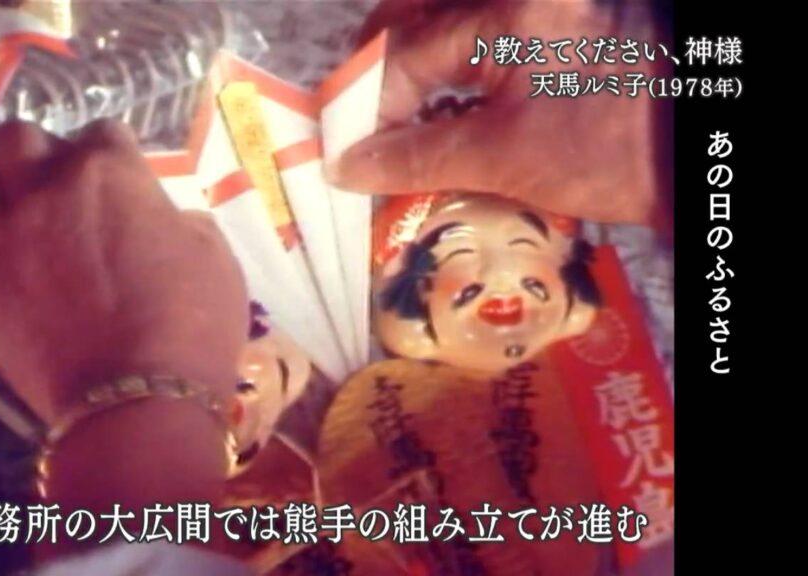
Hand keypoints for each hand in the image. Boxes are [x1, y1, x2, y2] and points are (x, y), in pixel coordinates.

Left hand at [0, 120, 247, 424]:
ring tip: (10, 219)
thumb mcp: (216, 259)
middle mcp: (44, 191)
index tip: (122, 178)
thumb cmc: (192, 325)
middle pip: (19, 138)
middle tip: (58, 187)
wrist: (139, 401)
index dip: (115, 152)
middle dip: (38, 154)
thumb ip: (184, 222)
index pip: (103, 131)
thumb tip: (164, 221)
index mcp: (108, 173)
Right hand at [332, 0, 670, 226]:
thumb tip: (349, 167)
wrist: (692, 158)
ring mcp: (539, 7)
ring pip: (447, 20)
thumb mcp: (506, 158)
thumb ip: (419, 157)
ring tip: (391, 119)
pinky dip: (450, 66)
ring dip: (412, 65)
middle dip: (381, 64)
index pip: (410, 53)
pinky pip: (479, 33)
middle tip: (358, 117)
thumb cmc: (613, 155)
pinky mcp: (551, 23)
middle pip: (420, 12)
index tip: (347, 152)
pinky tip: (438, 108)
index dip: (369, 107)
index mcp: (511, 8)